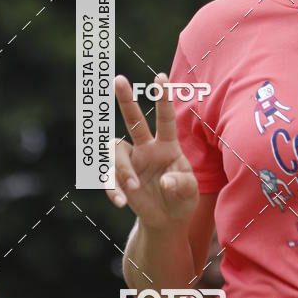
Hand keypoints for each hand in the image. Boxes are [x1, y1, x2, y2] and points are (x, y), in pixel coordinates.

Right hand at [107, 72, 198, 231]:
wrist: (166, 220)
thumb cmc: (182, 198)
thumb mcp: (190, 194)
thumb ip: (182, 185)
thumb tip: (165, 181)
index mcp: (168, 146)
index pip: (166, 119)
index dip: (163, 98)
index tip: (160, 77)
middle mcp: (147, 147)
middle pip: (134, 119)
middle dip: (126, 99)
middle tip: (119, 79)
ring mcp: (130, 160)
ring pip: (116, 150)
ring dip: (122, 170)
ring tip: (133, 189)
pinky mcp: (117, 176)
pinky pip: (107, 175)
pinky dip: (112, 188)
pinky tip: (121, 202)